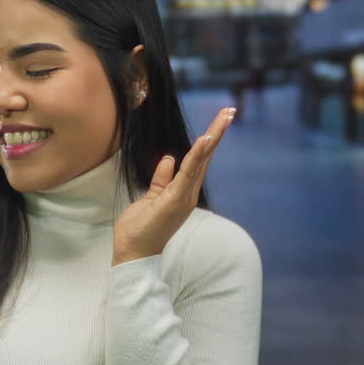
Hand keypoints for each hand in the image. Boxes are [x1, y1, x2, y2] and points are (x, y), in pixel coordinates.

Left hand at [111, 107, 235, 265]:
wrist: (133, 254)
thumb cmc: (140, 229)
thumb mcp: (150, 197)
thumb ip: (161, 179)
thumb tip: (169, 158)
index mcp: (183, 192)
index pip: (198, 161)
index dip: (208, 140)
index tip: (219, 121)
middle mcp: (188, 194)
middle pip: (205, 157)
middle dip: (217, 132)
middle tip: (230, 110)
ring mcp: (184, 197)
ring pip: (201, 161)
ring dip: (212, 137)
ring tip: (224, 117)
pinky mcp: (175, 200)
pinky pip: (188, 173)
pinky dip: (197, 156)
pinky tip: (205, 139)